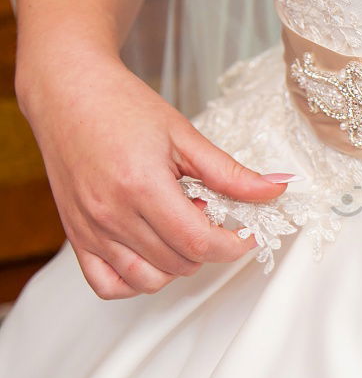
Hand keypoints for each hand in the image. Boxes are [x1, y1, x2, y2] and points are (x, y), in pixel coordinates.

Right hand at [17, 52, 290, 298]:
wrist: (68, 92)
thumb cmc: (123, 106)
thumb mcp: (185, 135)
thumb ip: (231, 171)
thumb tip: (276, 188)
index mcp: (141, 187)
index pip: (199, 242)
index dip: (233, 245)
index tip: (247, 233)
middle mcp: (112, 214)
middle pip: (179, 263)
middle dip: (208, 247)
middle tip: (207, 212)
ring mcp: (90, 229)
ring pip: (148, 280)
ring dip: (177, 265)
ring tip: (177, 226)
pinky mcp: (75, 236)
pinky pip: (108, 284)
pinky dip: (136, 280)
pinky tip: (152, 251)